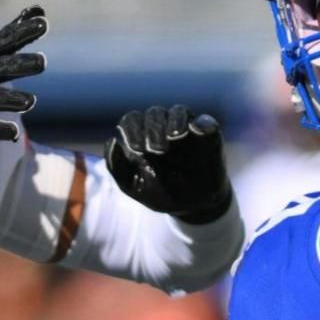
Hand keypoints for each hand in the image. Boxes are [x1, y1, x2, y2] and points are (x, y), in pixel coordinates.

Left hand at [105, 105, 232, 223]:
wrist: (192, 207)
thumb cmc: (160, 194)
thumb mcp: (133, 186)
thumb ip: (117, 167)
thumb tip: (112, 141)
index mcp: (142, 137)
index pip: (132, 120)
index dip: (132, 130)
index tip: (137, 149)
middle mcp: (163, 128)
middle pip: (154, 114)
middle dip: (153, 130)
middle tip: (157, 151)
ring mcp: (186, 130)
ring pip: (179, 111)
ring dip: (175, 122)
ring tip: (175, 137)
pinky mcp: (207, 136)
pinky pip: (205, 122)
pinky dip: (202, 123)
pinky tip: (197, 131)